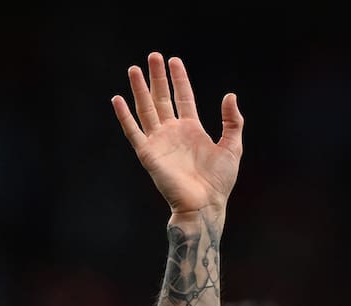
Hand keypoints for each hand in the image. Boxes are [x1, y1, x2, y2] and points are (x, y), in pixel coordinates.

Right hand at [111, 52, 243, 216]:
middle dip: (157, 78)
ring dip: (140, 90)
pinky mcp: (148, 154)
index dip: (179, 79)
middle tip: (153, 56)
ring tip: (135, 69)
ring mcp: (159, 142)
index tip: (174, 60)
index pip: (183, 97)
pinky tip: (118, 99)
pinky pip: (133, 132)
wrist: (205, 205)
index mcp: (192, 130)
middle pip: (162, 99)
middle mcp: (173, 132)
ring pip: (146, 110)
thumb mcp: (232, 148)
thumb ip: (232, 122)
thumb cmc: (219, 181)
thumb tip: (230, 96)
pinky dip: (124, 116)